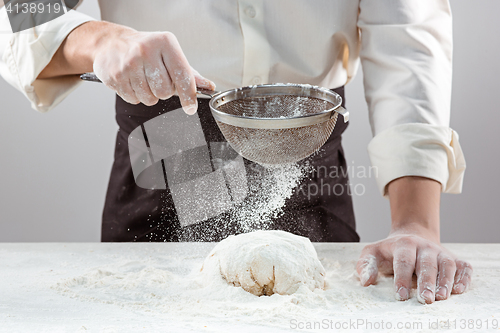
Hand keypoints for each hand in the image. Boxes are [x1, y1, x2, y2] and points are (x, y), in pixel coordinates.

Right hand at [93, 28, 214, 112]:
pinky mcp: (115, 76)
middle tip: (156, 79)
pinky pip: (134, 100)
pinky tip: (132, 81)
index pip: (182, 75)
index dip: (188, 95)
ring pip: (149, 99)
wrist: (111, 43)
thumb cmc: (146, 50)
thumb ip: (189, 73)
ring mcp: (129, 63)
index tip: (191, 108)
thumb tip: (208, 86)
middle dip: (163, 92)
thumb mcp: (169, 54)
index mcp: (165, 42)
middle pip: (165, 91)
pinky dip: (136, 96)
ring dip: (149, 95)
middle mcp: (146, 51)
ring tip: (143, 79)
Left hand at [356, 228, 472, 303]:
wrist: (411, 236)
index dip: (402, 278)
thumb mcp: (372, 253)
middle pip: (427, 264)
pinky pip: (463, 266)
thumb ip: (366, 265)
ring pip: (446, 264)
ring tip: (441, 298)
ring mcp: (440, 252)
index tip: (400, 296)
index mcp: (404, 244)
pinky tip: (459, 290)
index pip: (404, 261)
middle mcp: (425, 247)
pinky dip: (464, 277)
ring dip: (445, 281)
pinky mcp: (454, 259)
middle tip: (425, 300)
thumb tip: (366, 281)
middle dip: (426, 282)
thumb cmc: (389, 251)